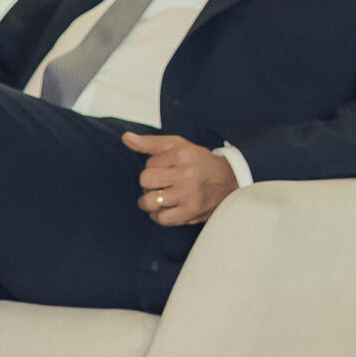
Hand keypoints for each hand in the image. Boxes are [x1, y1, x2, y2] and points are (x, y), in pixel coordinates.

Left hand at [123, 130, 237, 227]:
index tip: (166, 169)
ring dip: (149, 201)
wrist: (230, 181)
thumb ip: (151, 142)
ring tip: (157, 197)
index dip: (154, 167)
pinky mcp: (191, 212)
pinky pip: (161, 219)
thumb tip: (126, 138)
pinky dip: (158, 215)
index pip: (149, 164)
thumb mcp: (179, 146)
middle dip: (149, 183)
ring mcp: (189, 195)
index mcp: (183, 154)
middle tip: (161, 183)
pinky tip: (164, 209)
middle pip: (146, 181)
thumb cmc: (199, 162)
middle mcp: (187, 174)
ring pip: (150, 201)